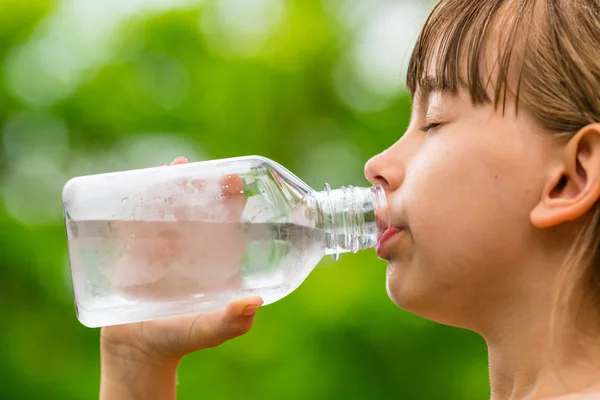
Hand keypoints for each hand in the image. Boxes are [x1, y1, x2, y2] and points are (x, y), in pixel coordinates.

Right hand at [99, 156, 262, 398]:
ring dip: (170, 188)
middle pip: (196, 210)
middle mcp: (191, 249)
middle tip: (196, 167)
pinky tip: (138, 188)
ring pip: (168, 210)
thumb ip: (230, 321)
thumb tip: (254, 303)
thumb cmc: (181, 338)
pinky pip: (138, 223)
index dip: (230, 202)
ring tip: (173, 167)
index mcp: (215, 260)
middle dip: (198, 186)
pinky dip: (138, 205)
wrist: (139, 349)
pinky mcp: (136, 251)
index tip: (233, 181)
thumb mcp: (208, 330)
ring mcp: (163, 247)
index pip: (225, 224)